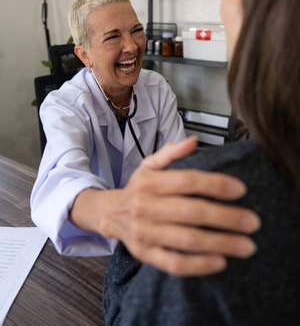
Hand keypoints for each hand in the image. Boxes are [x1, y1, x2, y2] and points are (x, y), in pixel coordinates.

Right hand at [100, 137, 260, 276]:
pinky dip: (199, 265)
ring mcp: (145, 232)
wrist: (111, 214)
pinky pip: (174, 263)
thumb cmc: (138, 189)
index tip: (240, 189)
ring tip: (245, 245)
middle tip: (251, 221)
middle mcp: (145, 206)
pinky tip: (220, 261)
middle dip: (225, 217)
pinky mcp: (146, 254)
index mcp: (149, 182)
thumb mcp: (149, 165)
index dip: (215, 184)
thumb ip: (171, 152)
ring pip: (186, 239)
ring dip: (219, 243)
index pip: (186, 181)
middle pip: (191, 212)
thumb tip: (194, 140)